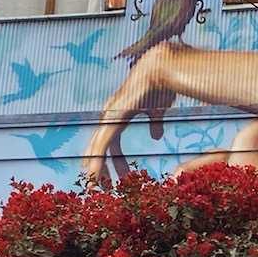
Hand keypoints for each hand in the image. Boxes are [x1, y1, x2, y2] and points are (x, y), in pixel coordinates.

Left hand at [84, 45, 176, 182]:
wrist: (163, 68)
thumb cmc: (163, 85)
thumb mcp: (159, 110)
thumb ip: (155, 123)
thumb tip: (155, 136)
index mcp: (120, 114)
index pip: (112, 142)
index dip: (115, 160)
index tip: (121, 177)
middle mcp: (111, 115)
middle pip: (101, 148)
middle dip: (102, 169)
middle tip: (104, 188)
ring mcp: (110, 116)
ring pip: (97, 149)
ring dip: (96, 170)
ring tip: (94, 188)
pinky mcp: (112, 118)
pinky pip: (101, 145)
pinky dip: (97, 161)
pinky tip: (93, 175)